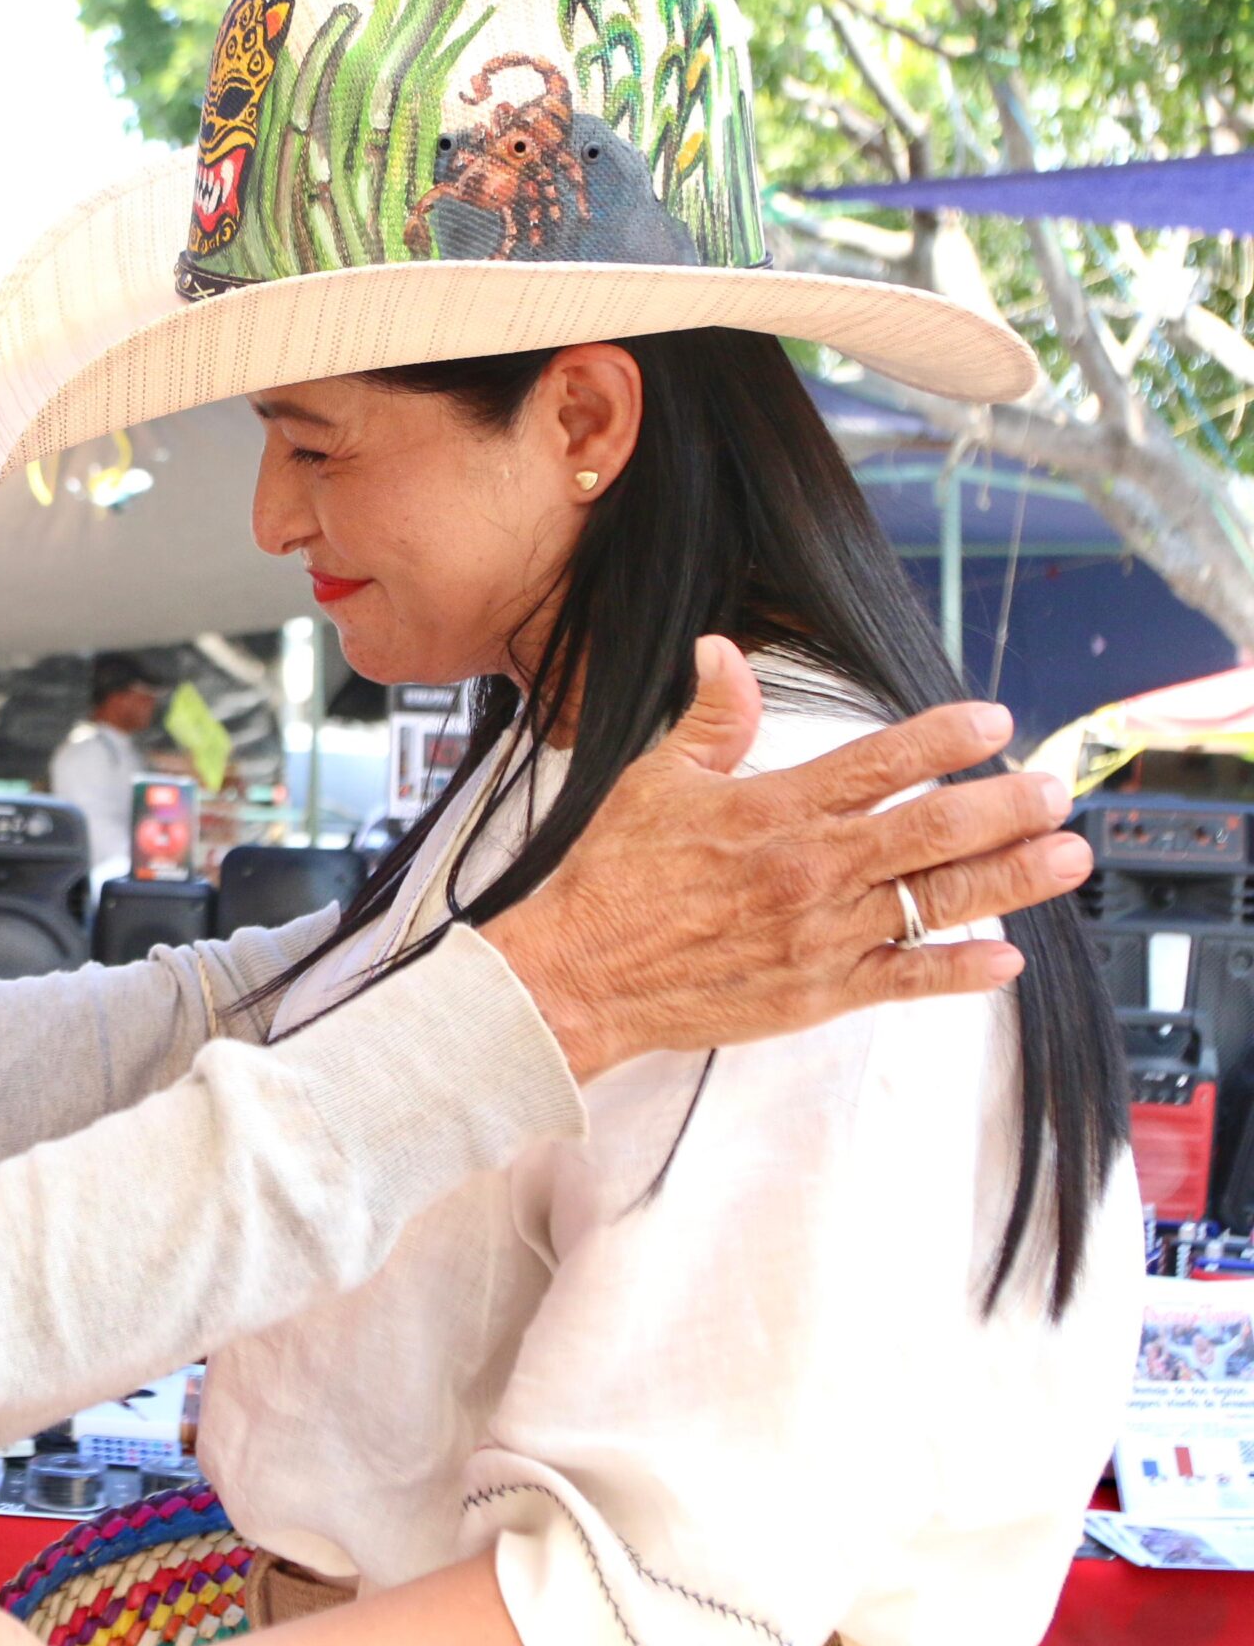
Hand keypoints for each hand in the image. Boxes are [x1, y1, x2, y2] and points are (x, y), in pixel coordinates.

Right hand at [485, 636, 1085, 1080]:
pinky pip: (904, 979)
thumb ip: (709, 720)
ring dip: (1011, 878)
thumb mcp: (653, 781)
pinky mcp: (817, 993)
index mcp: (774, 809)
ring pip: (937, 901)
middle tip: (1053, 791)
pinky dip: (959, 971)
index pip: (879, 762)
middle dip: (1005, 807)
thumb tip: (723, 651)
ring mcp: (821, 935)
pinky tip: (1006, 959)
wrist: (581, 975)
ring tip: (1065, 858)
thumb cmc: (612, 877)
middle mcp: (810, 870)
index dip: (945, 737)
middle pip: (932, 830)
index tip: (993, 721)